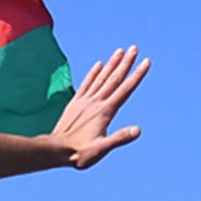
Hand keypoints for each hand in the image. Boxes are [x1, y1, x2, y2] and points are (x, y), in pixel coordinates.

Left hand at [49, 46, 148, 168]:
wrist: (54, 151)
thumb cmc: (78, 153)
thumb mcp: (101, 149)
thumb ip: (118, 139)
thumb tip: (138, 130)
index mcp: (105, 111)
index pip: (125, 89)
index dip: (137, 75)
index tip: (146, 61)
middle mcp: (95, 103)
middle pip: (114, 79)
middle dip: (126, 63)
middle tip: (135, 48)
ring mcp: (84, 102)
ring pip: (101, 78)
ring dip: (111, 64)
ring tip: (120, 51)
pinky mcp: (75, 103)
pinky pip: (86, 85)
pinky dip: (93, 74)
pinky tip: (98, 65)